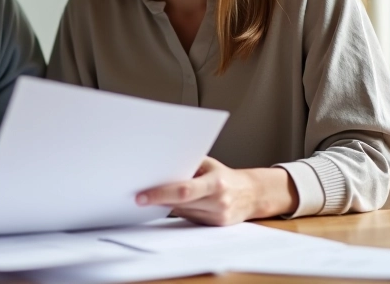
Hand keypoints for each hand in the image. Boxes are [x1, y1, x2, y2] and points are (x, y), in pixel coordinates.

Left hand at [135, 157, 297, 225]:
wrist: (251, 193)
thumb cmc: (224, 175)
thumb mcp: (208, 164)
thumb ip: (187, 165)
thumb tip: (158, 168)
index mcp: (216, 182)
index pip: (183, 190)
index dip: (160, 193)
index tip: (141, 196)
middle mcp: (218, 201)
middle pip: (180, 204)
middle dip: (158, 200)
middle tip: (138, 197)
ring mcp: (218, 216)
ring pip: (183, 213)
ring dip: (165, 207)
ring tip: (149, 200)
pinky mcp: (215, 226)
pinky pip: (190, 219)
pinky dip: (177, 213)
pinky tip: (166, 206)